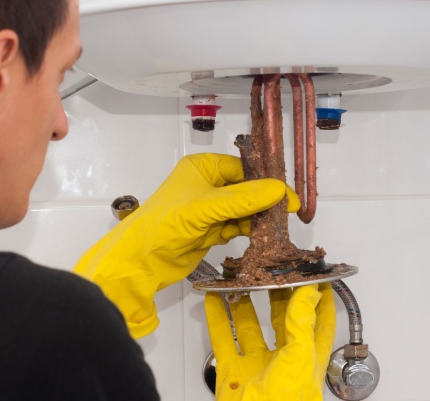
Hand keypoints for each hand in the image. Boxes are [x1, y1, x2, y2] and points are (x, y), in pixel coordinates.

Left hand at [74, 153, 298, 337]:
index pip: (243, 169)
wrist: (141, 261)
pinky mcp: (210, 230)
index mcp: (202, 168)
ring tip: (276, 229)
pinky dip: (248, 231)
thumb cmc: (165, 224)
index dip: (266, 182)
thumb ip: (243, 199)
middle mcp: (206, 185)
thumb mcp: (206, 207)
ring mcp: (208, 209)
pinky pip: (236, 226)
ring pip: (243, 210)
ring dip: (258, 219)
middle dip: (265, 202)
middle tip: (288, 214)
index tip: (287, 196)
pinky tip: (261, 237)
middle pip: (246, 189)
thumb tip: (278, 190)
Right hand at [206, 283, 335, 400]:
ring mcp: (256, 365)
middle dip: (277, 294)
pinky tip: (214, 300)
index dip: (318, 299)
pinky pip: (224, 339)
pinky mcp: (232, 371)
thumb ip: (302, 322)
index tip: (315, 276)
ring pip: (249, 325)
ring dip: (244, 302)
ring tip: (241, 279)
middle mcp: (283, 359)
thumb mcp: (300, 358)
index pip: (318, 321)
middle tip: (271, 270)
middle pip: (282, 318)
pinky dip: (217, 318)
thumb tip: (309, 291)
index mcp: (308, 357)